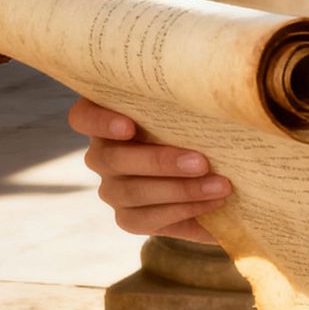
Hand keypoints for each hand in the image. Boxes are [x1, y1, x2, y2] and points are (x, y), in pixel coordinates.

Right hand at [67, 95, 230, 242]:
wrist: (209, 172)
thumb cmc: (198, 126)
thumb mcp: (193, 111)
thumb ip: (194, 103)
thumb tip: (225, 90)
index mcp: (109, 117)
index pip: (83, 116)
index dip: (99, 121)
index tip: (128, 126)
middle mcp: (102, 153)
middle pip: (113, 159)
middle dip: (160, 162)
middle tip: (202, 162)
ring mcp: (112, 187)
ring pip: (131, 192)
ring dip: (180, 190)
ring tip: (220, 186)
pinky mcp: (128, 216)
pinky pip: (145, 219)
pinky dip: (183, 211)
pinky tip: (213, 204)